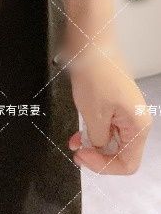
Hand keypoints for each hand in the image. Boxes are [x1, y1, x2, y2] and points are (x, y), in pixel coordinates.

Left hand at [66, 46, 151, 174]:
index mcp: (138, 126)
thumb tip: (98, 148)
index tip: (84, 156)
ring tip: (75, 142)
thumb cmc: (96, 74)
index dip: (104, 166)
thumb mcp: (93, 115)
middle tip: (78, 153)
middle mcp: (137, 122)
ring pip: (113, 141)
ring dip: (94, 144)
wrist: (91, 47)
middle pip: (121, 154)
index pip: (127, 164)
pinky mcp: (117, 106)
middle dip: (98, 156)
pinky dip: (94, 132)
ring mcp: (127, 114)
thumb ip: (98, 140)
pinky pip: (108, 127)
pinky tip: (79, 133)